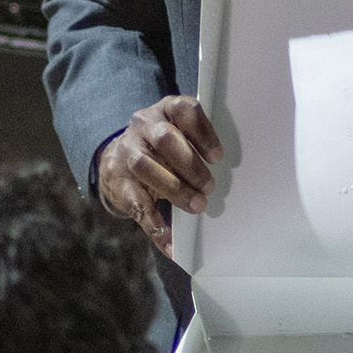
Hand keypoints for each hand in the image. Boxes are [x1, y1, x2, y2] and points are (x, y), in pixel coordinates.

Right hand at [97, 95, 223, 257]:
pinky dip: (155, 226)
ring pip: (146, 166)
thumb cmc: (164, 149)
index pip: (184, 110)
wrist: (118, 160)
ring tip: (197, 206)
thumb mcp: (180, 135)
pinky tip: (170, 242)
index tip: (217, 157)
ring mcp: (127, 151)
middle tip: (209, 187)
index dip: (202, 132)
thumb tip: (234, 173)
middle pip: (165, 139)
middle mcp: (144, 125)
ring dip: (175, 189)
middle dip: (190, 165)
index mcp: (166, 110)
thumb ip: (200, 145)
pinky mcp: (118, 181)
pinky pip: (136, 204)